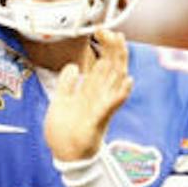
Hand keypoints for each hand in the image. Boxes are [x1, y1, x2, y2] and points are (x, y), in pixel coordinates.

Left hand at [44, 30, 131, 162]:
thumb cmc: (65, 132)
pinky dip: (119, 95)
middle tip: (113, 31)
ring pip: (115, 82)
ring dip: (119, 63)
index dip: (105, 47)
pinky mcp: (97, 122)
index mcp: (91, 92)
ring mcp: (100, 109)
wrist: (64, 156)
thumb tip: (73, 66)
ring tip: (122, 45)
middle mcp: (99, 97)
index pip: (103, 64)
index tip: (101, 31)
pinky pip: (111, 106)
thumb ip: (67, 84)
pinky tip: (126, 82)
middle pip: (112, 68)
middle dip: (114, 49)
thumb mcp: (61, 101)